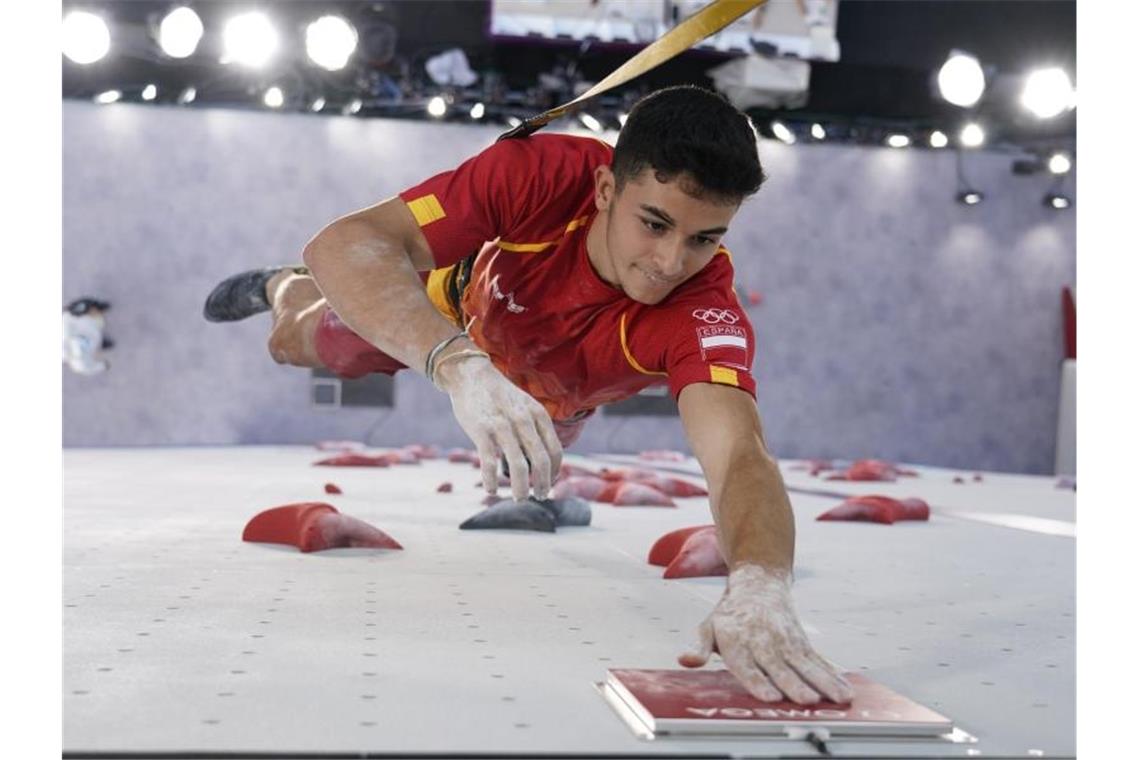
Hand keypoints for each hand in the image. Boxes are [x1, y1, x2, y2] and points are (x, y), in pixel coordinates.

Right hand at [436, 348, 561, 501]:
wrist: (470, 375)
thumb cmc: (499, 395)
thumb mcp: (525, 406)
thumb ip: (534, 428)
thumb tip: (540, 460)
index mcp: (538, 415)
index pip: (555, 451)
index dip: (554, 472)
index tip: (549, 483)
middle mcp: (524, 421)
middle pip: (541, 461)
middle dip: (543, 484)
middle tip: (540, 496)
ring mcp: (503, 426)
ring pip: (519, 466)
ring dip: (521, 488)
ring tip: (519, 498)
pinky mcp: (481, 431)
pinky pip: (490, 463)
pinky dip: (491, 480)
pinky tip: (491, 490)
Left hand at [678, 563, 853, 704]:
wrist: (758, 581)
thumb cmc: (730, 614)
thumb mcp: (708, 627)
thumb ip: (698, 648)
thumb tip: (684, 660)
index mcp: (736, 639)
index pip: (747, 664)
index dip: (759, 681)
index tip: (771, 697)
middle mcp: (763, 640)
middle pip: (779, 665)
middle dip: (793, 684)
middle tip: (807, 700)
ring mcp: (785, 640)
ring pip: (804, 663)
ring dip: (821, 681)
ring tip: (837, 698)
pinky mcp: (801, 641)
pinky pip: (818, 660)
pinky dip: (832, 675)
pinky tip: (845, 690)